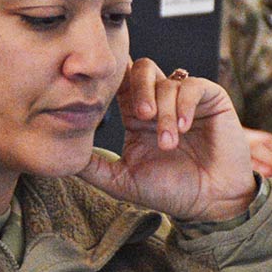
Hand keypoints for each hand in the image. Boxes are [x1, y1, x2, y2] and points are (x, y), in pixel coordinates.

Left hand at [77, 59, 256, 222]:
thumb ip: (92, 167)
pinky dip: (184, 105)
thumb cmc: (169, 191)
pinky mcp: (211, 99)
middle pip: (141, 69)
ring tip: (168, 143)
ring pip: (166, 82)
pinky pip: (193, 86)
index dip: (111, 84)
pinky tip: (183, 128)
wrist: (210, 202)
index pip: (119, 83)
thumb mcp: (122, 180)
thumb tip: (61, 156)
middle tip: (142, 117)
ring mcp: (184, 99)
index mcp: (135, 114)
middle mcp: (159, 101)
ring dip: (164, 113)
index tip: (105, 98)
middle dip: (139, 89)